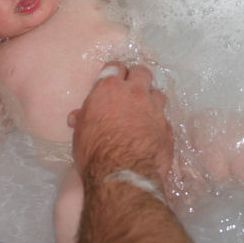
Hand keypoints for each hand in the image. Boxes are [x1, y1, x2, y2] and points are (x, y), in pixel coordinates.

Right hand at [68, 63, 172, 186]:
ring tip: (143, 112)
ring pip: (158, 93)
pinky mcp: (167, 128)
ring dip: (151, 100)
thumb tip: (77, 117)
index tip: (112, 80)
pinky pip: (164, 119)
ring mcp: (154, 110)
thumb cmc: (93, 152)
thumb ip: (84, 118)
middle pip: (141, 72)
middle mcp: (134, 94)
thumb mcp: (80, 133)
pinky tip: (151, 134)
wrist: (121, 175)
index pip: (115, 67)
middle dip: (137, 78)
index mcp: (109, 89)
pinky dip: (157, 123)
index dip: (114, 73)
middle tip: (131, 90)